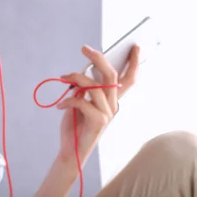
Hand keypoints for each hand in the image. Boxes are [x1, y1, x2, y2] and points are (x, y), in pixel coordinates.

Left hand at [56, 44, 139, 163]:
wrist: (70, 150)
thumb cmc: (76, 123)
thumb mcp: (81, 100)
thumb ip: (86, 87)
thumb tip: (83, 72)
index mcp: (112, 99)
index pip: (129, 78)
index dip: (134, 62)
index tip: (136, 46)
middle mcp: (113, 105)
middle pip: (112, 75)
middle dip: (99, 58)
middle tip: (84, 48)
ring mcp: (107, 113)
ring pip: (94, 85)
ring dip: (76, 77)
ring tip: (63, 76)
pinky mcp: (99, 121)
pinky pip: (83, 101)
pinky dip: (69, 100)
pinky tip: (60, 104)